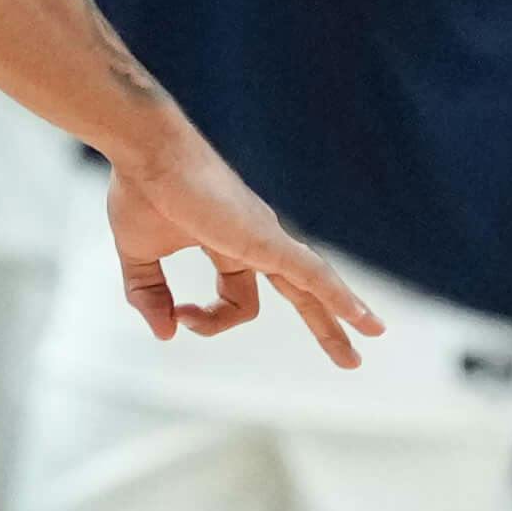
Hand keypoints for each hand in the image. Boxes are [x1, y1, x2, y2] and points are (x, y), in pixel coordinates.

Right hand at [101, 129, 381, 367]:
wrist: (147, 151)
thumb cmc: (141, 190)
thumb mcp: (138, 254)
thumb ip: (147, 294)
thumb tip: (164, 334)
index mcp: (230, 243)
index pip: (235, 299)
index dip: (208, 320)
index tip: (177, 318)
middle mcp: (257, 240)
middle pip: (301, 292)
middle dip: (326, 326)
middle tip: (351, 359)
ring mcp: (265, 238)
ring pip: (314, 286)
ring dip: (342, 316)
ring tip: (374, 333)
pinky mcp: (265, 238)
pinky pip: (312, 273)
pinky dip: (337, 295)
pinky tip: (359, 315)